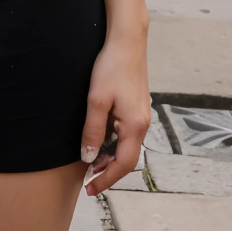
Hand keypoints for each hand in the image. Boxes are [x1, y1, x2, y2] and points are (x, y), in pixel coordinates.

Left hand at [81, 31, 150, 196]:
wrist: (127, 40)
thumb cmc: (112, 67)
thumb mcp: (97, 100)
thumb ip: (93, 131)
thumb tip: (89, 158)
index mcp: (135, 126)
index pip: (122, 165)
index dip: (106, 180)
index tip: (90, 190)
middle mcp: (143, 124)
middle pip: (127, 159)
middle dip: (108, 173)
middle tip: (88, 181)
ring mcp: (142, 115)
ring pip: (127, 146)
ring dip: (111, 158)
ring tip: (91, 163)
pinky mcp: (137, 106)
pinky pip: (127, 134)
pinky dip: (114, 144)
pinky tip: (101, 140)